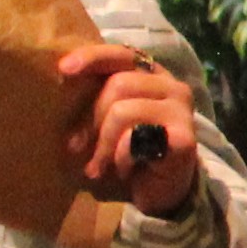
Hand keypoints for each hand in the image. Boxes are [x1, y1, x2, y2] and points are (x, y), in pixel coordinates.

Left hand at [57, 46, 205, 214]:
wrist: (163, 193)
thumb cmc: (130, 153)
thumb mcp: (108, 118)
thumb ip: (96, 96)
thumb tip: (63, 81)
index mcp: (153, 77)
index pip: (123, 54)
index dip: (92, 57)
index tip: (63, 70)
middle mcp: (173, 87)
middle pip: (118, 84)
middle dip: (91, 118)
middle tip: (78, 146)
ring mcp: (181, 112)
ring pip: (123, 111)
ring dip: (103, 143)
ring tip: (99, 166)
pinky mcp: (184, 139)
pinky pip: (135, 139)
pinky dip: (121, 158)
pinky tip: (125, 170)